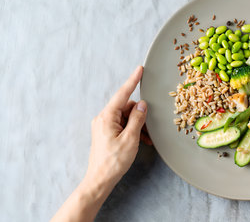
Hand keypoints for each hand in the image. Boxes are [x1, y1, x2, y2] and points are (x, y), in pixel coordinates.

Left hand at [52, 66, 151, 221]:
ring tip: (145, 139)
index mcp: (107, 117)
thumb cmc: (113, 161)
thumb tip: (142, 104)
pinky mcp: (105, 133)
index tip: (139, 69)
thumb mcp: (131, 138)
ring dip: (138, 125)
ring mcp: (103, 126)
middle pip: (127, 107)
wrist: (99, 180)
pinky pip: (122, 125)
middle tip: (149, 129)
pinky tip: (140, 140)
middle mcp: (103, 118)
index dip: (132, 81)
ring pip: (126, 117)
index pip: (123, 94)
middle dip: (140, 115)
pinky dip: (132, 130)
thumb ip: (137, 119)